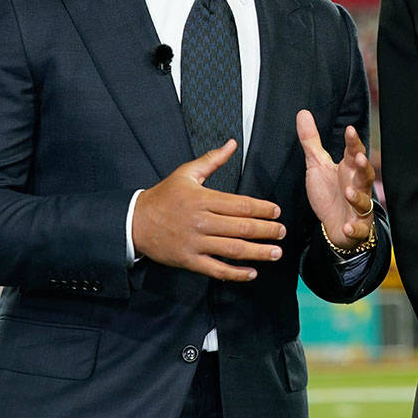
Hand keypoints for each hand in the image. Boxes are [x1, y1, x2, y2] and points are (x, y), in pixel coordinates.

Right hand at [132, 140, 285, 280]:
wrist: (134, 223)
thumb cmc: (164, 196)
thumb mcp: (186, 173)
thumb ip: (212, 159)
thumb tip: (232, 143)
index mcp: (202, 199)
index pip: (240, 205)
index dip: (262, 209)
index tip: (276, 211)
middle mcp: (201, 222)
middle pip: (240, 227)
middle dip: (266, 231)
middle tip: (282, 232)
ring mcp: (195, 243)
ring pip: (232, 250)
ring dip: (257, 252)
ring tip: (276, 252)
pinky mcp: (189, 260)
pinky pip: (216, 269)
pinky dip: (235, 273)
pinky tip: (252, 273)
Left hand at [296, 109, 375, 250]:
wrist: (334, 226)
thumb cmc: (329, 193)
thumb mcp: (317, 165)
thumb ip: (311, 141)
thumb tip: (303, 112)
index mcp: (349, 169)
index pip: (354, 153)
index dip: (353, 142)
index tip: (349, 130)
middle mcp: (358, 186)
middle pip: (365, 174)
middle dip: (364, 167)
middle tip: (358, 158)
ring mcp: (359, 207)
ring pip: (364, 200)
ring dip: (358, 196)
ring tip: (348, 191)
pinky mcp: (356, 227)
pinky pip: (358, 228)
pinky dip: (354, 228)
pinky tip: (347, 225)